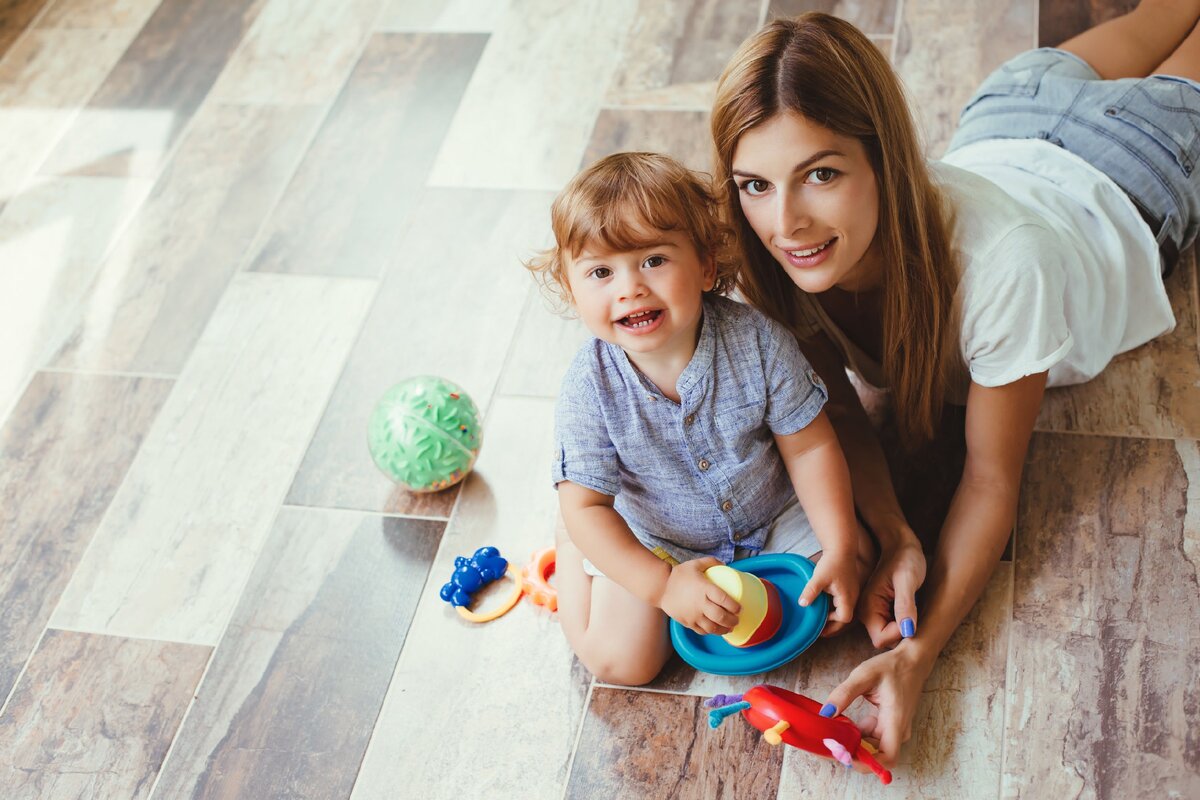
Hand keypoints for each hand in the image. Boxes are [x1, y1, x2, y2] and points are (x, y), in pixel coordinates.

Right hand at [657, 557, 740, 634]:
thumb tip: (724, 565)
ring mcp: (693, 615)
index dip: (734, 606)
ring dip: (724, 629)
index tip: (739, 608)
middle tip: (737, 620)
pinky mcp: (687, 622)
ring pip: (712, 627)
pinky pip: (702, 631)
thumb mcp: (694, 564)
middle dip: (732, 620)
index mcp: (704, 588)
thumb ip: (711, 562)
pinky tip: (716, 630)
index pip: (724, 599)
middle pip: (720, 616)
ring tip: (729, 628)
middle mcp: (700, 603)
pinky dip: (711, 632)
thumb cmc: (678, 575)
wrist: (660, 587)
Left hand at [799, 549, 859, 636]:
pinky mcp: (849, 588)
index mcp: (847, 597)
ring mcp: (852, 593)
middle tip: (820, 630)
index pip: (843, 618)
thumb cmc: (832, 562)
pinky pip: (842, 603)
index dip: (832, 623)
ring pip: (843, 610)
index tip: (820, 623)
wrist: (842, 547)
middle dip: (833, 624)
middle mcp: (852, 597)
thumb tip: (802, 605)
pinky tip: (824, 605)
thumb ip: (810, 592)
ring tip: (820, 619)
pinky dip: (834, 608)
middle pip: (845, 618)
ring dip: (833, 616)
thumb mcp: (819, 578)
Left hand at [820, 640, 935, 767]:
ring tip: (833, 733)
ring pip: (872, 747)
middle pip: (876, 755)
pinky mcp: (890, 726)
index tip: (845, 756)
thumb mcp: (864, 675)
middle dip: (852, 753)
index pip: (887, 757)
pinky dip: (858, 734)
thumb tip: (825, 714)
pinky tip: (845, 723)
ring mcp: (895, 730)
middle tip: (830, 745)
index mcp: (895, 721)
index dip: (867, 763)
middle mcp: (898, 731)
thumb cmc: (892, 667)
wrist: (912, 661)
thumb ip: (844, 694)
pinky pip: (873, 738)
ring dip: (853, 743)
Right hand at [858, 535, 925, 647]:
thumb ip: (905, 606)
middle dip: (902, 632)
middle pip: (885, 640)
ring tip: (912, 606)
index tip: (911, 615)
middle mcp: (865, 613)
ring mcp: (872, 613)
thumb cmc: (905, 559)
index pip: (881, 639)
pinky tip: (909, 607)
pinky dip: (904, 623)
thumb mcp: (907, 580)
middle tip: (914, 610)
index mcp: (867, 606)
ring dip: (904, 627)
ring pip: (890, 636)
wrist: (901, 546)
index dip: (899, 633)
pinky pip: (893, 628)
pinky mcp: (880, 612)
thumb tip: (908, 632)